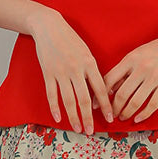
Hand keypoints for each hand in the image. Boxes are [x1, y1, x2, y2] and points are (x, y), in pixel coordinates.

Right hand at [30, 8, 113, 132]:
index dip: (106, 106)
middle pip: (84, 99)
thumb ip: (92, 71)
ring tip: (78, 128)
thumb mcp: (86, 52)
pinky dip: (55, 108)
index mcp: (89, 63)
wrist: (49, 26)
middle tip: (91, 131)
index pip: (100, 89)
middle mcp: (76, 69)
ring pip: (68, 100)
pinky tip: (58, 118)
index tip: (109, 119)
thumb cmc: (70, 39)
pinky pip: (52, 94)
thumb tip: (99, 92)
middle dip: (88, 117)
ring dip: (73, 117)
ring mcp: (61, 72)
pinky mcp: (48, 73)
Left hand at [104, 27, 157, 122]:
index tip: (97, 105)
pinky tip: (138, 118)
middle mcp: (141, 68)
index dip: (101, 95)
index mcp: (130, 59)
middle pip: (121, 94)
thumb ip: (123, 70)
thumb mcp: (135, 55)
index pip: (109, 79)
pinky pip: (153, 104)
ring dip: (127, 113)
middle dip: (114, 108)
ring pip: (136, 101)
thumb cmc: (155, 50)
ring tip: (123, 117)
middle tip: (111, 114)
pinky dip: (144, 114)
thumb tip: (110, 90)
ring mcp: (155, 77)